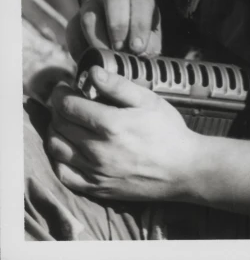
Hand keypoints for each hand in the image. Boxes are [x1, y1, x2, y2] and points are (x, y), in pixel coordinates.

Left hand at [47, 66, 199, 200]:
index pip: (68, 106)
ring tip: (64, 121)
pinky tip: (66, 148)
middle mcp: (98, 150)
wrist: (183, 169)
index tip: (64, 87)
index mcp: (110, 124)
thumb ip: (118, 85)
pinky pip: (64, 175)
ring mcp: (96, 172)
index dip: (60, 93)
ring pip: (57, 149)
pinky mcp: (97, 188)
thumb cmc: (167, 130)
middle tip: (66, 101)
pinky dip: (58, 159)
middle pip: (60, 125)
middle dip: (57, 109)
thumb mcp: (148, 99)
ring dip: (54, 131)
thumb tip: (91, 72)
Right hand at [66, 0, 161, 61]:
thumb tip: (142, 55)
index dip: (139, 24)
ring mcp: (92, 4)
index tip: (138, 48)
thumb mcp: (150, 40)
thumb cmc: (139, 37)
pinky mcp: (75, 18)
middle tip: (120, 48)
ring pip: (90, 16)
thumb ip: (149, 47)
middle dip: (117, 25)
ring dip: (97, 39)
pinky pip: (72, 31)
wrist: (119, 36)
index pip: (141, 1)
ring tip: (105, 57)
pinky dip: (79, 49)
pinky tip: (90, 61)